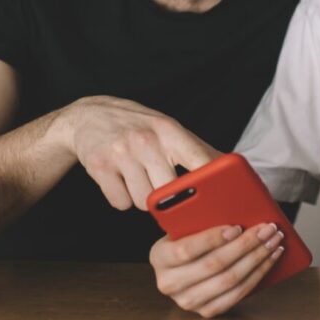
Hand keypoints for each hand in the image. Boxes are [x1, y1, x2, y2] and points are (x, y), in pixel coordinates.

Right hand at [60, 96, 219, 210]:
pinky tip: (118, 179)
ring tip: (136, 176)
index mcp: (168, 130)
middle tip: (158, 181)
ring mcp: (121, 153)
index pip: (197, 159)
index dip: (211, 181)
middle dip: (165, 196)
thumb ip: (197, 150)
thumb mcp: (168, 129)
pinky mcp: (99, 166)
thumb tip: (231, 168)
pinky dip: (121, 198)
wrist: (88, 116)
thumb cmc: (138, 126)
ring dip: (142, 197)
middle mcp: (145, 140)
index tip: (221, 198)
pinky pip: (120, 203)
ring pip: (143, 202)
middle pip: (168, 192)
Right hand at [149, 224, 284, 317]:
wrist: (180, 265)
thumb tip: (235, 209)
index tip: (237, 227)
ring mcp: (187, 301)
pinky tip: (270, 258)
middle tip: (267, 229)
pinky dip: (258, 275)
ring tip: (274, 241)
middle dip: (246, 245)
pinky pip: (238, 294)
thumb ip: (198, 218)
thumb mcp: (183, 226)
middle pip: (214, 265)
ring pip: (230, 281)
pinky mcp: (206, 311)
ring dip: (258, 259)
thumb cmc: (186, 237)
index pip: (186, 249)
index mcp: (159, 257)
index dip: (213, 238)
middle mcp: (169, 283)